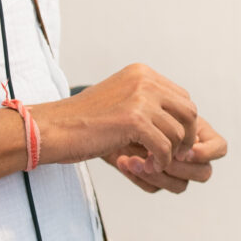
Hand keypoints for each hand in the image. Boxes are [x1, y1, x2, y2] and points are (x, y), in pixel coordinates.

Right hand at [32, 65, 200, 178]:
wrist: (52, 128)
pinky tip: (146, 167)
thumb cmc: (82, 121)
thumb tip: (181, 118)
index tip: (172, 143)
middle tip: (172, 156)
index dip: (182, 124)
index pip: (182, 98)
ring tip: (153, 164)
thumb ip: (147, 102)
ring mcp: (140, 98)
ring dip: (170, 154)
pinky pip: (164, 147)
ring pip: (178, 132)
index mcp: (142, 73)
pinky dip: (159, 162)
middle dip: (185, 137)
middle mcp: (144, 80)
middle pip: (188, 112)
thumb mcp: (119, 101)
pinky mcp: (135, 120)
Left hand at [114, 116, 226, 194]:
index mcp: (197, 132)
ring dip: (156, 174)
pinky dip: (137, 176)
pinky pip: (155, 188)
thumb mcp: (152, 103)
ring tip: (131, 160)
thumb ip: (171, 113)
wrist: (105, 121)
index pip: (219, 147)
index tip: (184, 152)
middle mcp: (190, 154)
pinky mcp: (155, 180)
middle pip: (203, 172)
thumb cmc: (128, 106)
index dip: (208, 152)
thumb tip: (188, 137)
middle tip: (155, 156)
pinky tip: (123, 162)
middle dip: (179, 168)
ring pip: (180, 185)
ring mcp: (174, 170)